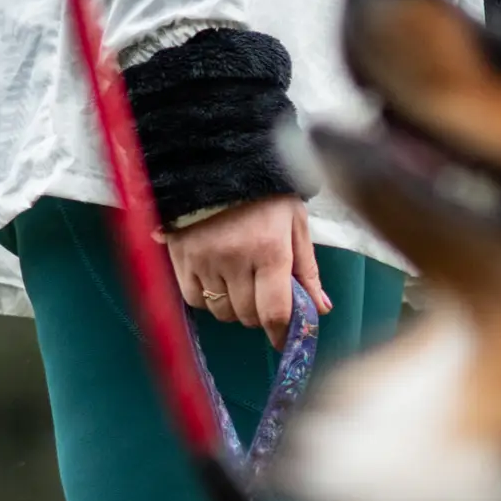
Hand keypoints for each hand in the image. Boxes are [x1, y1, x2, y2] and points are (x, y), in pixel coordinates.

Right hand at [160, 196, 332, 347]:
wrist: (215, 159)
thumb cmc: (264, 192)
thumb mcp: (295, 223)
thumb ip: (307, 269)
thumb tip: (320, 309)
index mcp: (270, 251)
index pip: (275, 312)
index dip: (281, 333)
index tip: (285, 340)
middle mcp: (235, 260)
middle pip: (248, 316)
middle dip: (260, 314)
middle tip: (265, 296)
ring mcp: (204, 260)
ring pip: (221, 310)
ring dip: (235, 307)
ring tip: (241, 284)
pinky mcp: (179, 257)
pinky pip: (194, 299)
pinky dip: (207, 298)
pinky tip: (217, 281)